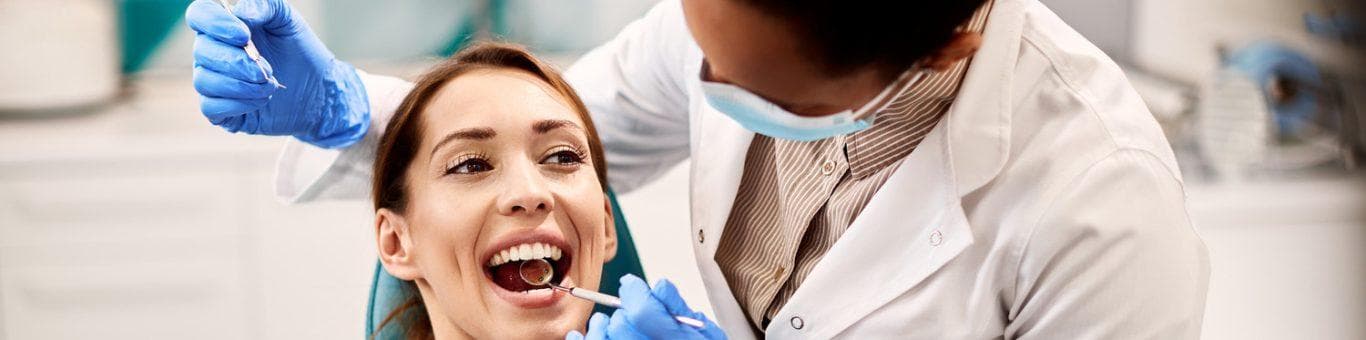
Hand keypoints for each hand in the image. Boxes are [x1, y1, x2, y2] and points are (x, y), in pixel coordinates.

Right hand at [186, 0, 368, 147]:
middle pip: (202, 51)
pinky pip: (210, 107)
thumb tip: (239, 12)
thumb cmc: (298, 51)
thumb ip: (264, 6)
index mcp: (224, 26)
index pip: (199, 14)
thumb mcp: (287, 21)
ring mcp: (213, 81)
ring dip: (242, 85)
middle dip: (238, 62)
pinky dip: (239, 104)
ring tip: (271, 85)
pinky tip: (262, 100)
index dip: (215, 24)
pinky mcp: (219, 110)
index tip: (244, 35)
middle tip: (268, 70)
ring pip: (204, 81)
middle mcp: (211, 52)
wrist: (317, 91)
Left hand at [567, 275, 726, 339]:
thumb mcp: (704, 331)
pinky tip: (586, 335)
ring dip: (599, 327)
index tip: (631, 285)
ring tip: (603, 323)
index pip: (644, 312)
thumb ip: (679, 309)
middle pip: (620, 327)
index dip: (635, 292)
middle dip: (620, 313)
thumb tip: (659, 287)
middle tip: (624, 312)